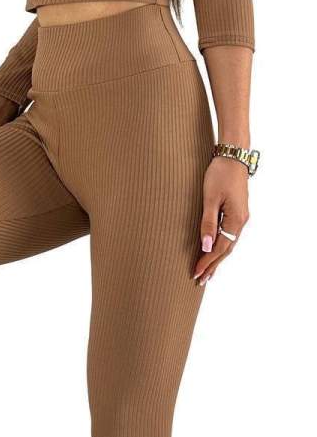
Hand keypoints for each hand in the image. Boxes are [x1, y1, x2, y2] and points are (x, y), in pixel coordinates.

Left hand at [193, 155, 249, 284]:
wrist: (233, 156)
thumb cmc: (219, 174)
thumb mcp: (210, 199)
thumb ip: (208, 223)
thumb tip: (206, 246)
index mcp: (236, 220)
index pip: (220, 248)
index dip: (207, 262)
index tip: (196, 274)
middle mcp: (241, 222)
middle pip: (226, 250)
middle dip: (213, 265)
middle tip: (201, 280)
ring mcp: (241, 217)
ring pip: (229, 244)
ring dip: (218, 258)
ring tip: (208, 272)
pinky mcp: (237, 212)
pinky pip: (230, 235)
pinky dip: (222, 246)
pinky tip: (216, 251)